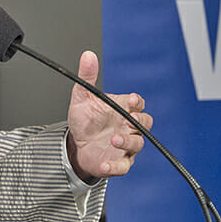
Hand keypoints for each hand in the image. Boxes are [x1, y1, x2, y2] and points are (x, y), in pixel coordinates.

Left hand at [66, 50, 151, 179]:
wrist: (75, 144)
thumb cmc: (84, 119)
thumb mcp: (82, 97)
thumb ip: (87, 77)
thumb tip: (87, 55)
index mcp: (122, 109)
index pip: (137, 103)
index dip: (136, 102)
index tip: (130, 100)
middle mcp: (127, 127)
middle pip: (145, 123)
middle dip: (140, 121)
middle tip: (129, 120)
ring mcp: (125, 145)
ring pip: (138, 144)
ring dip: (128, 142)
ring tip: (113, 139)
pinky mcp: (118, 162)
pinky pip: (123, 166)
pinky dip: (116, 166)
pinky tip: (104, 164)